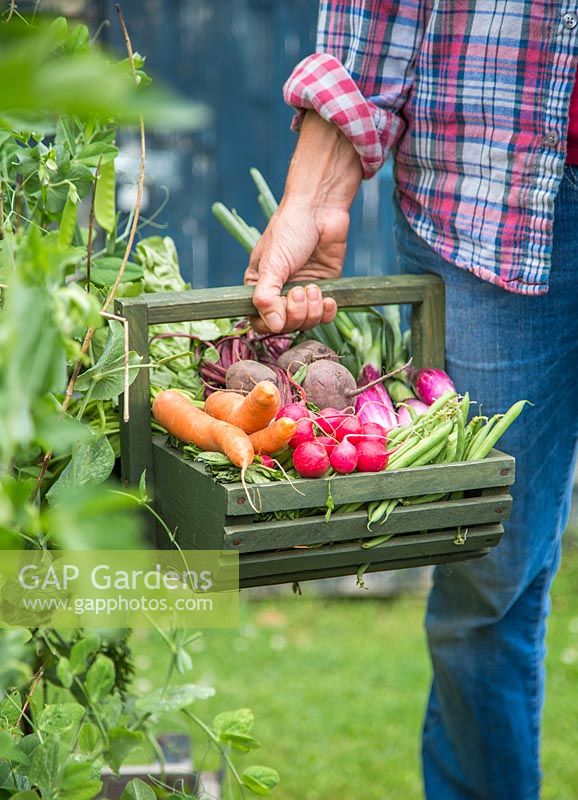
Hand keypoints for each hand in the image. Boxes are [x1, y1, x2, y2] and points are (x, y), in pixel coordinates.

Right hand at [244, 199, 349, 332]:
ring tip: (313, 288)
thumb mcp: (272, 264)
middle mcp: (280, 294)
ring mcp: (303, 294)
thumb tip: (272, 325)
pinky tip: (328, 299)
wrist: (319, 210)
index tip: (280, 309)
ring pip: (307, 323)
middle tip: (301, 290)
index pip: (260, 321)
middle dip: (296, 313)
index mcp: (260, 287)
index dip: (272, 322)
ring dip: (313, 310)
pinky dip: (328, 312)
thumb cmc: (289, 230)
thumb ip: (267, 296)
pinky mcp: (324, 291)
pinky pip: (325, 316)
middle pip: (286, 326)